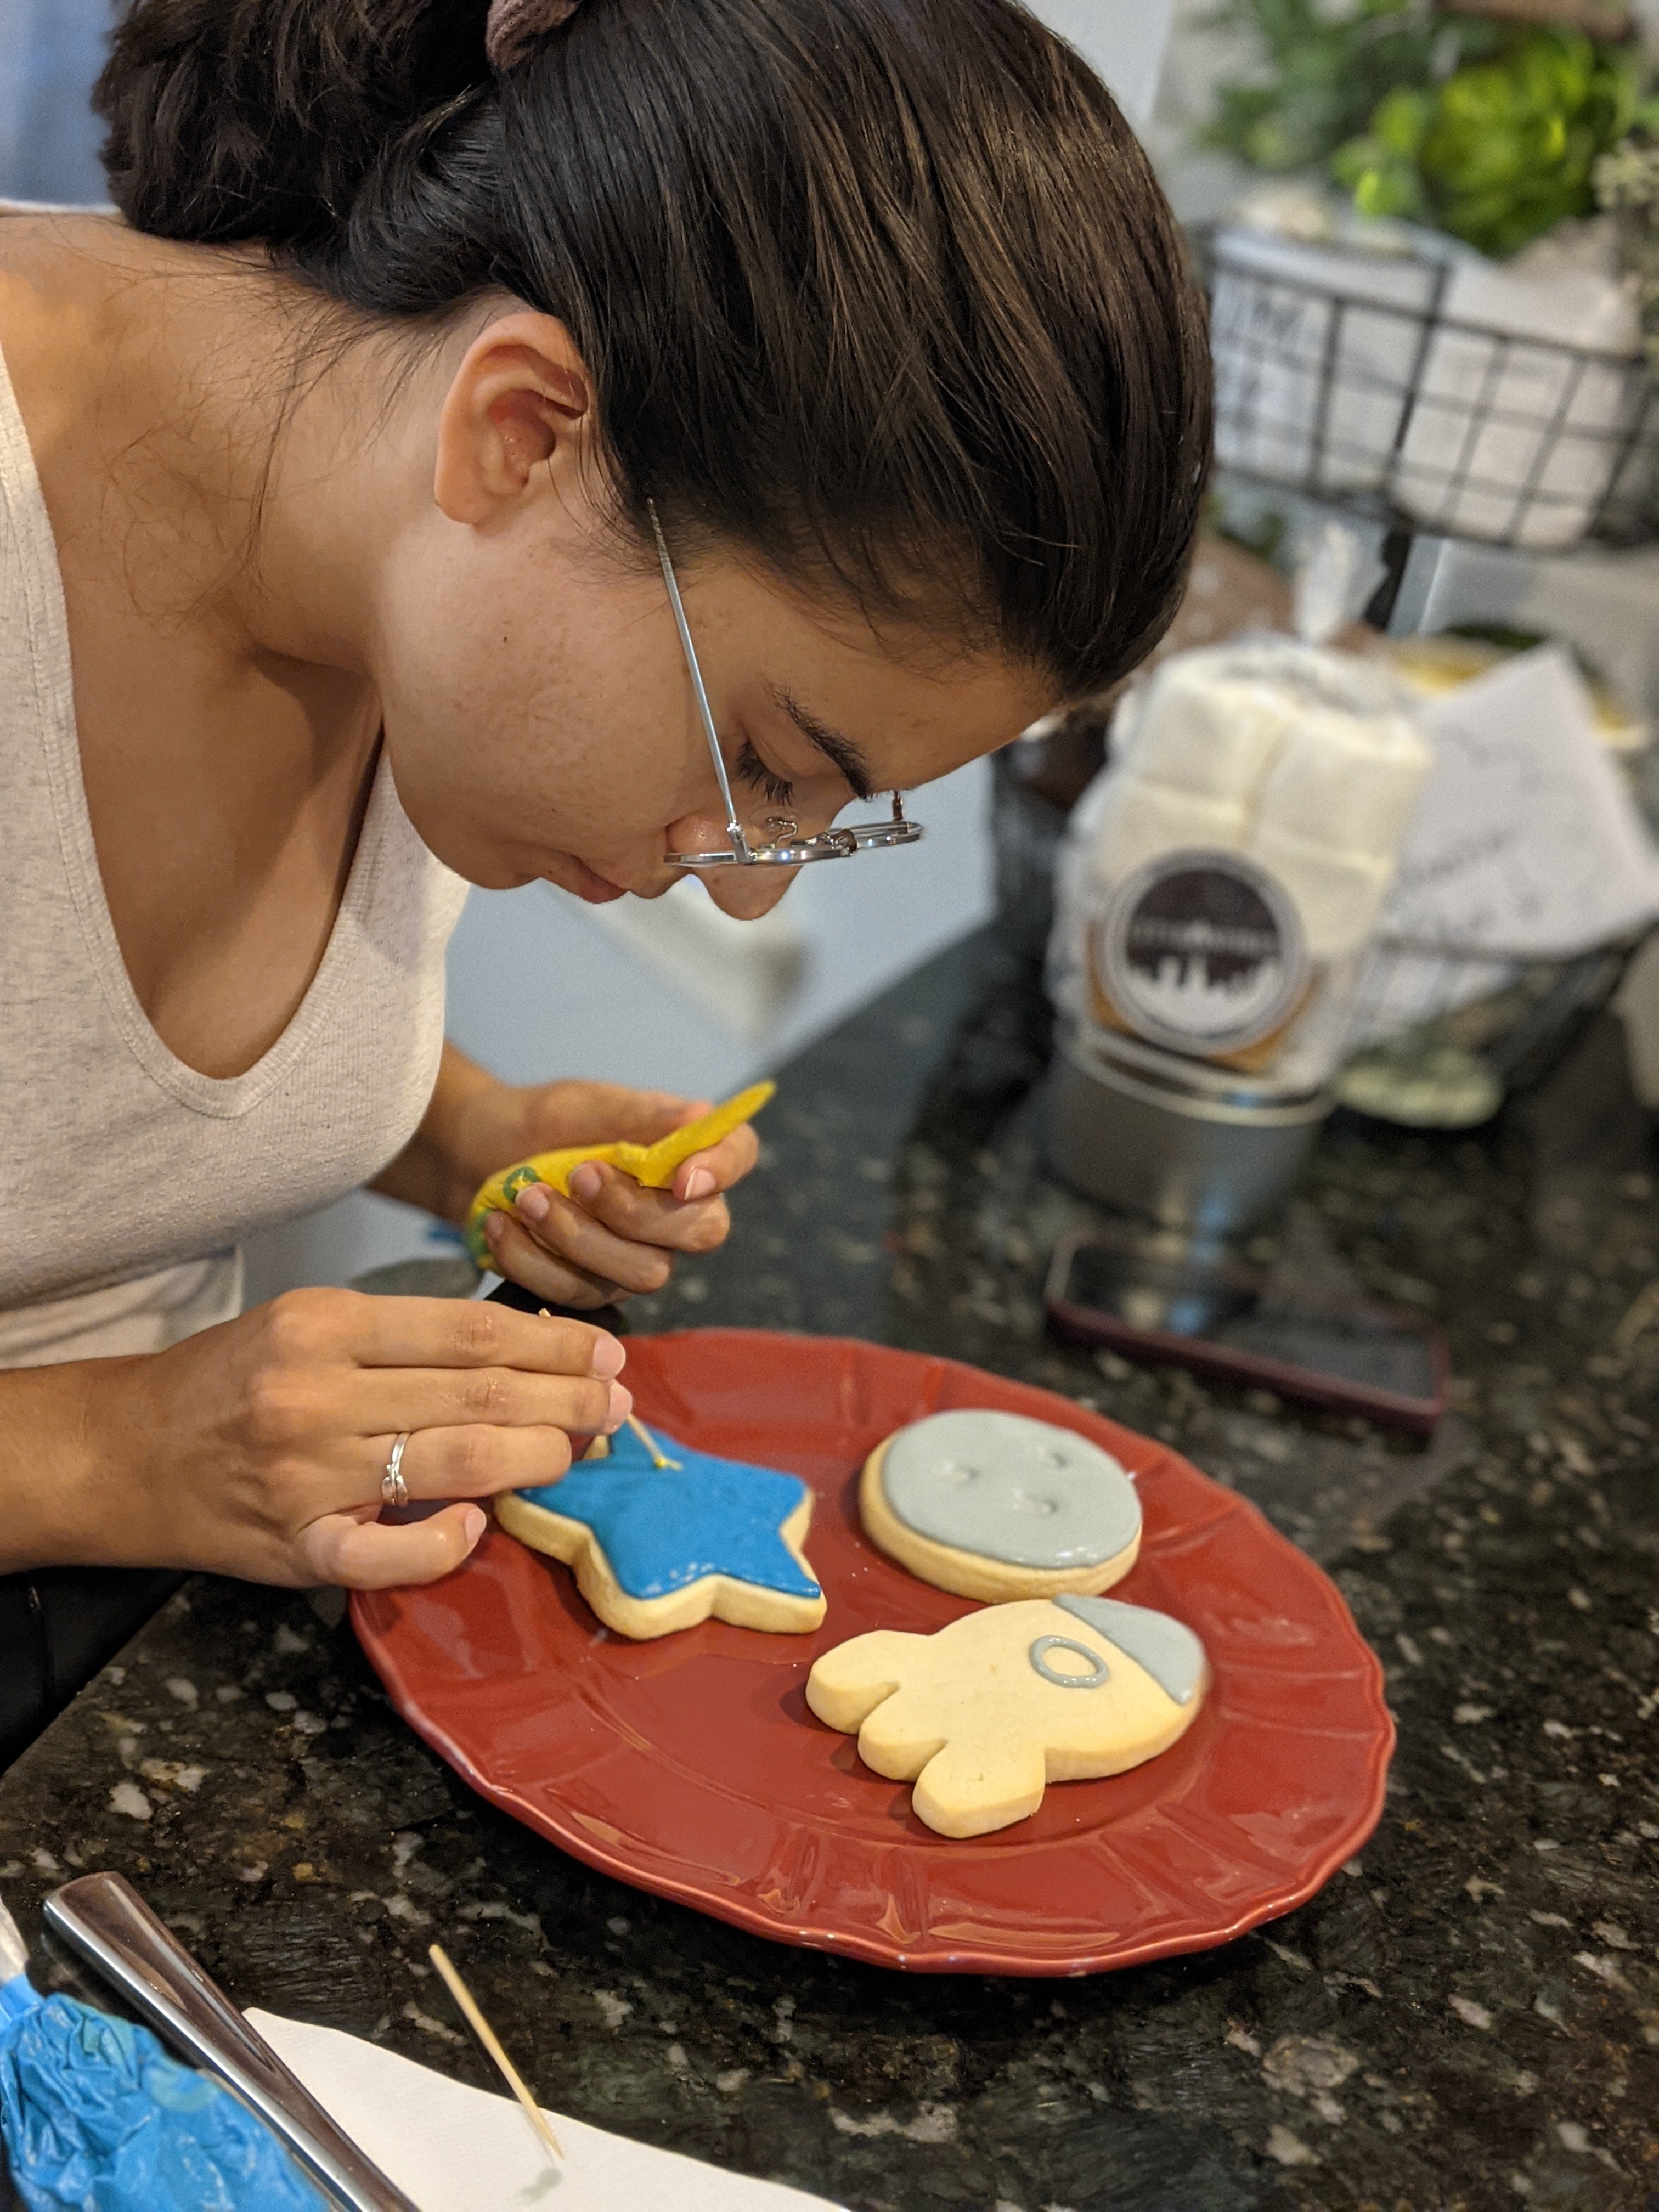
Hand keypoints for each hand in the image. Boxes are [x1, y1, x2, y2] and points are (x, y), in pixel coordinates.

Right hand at [93, 1289, 631, 1588]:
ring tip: (579, 1450)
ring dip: (535, 1459)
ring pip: (454, 1462)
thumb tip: (520, 1356)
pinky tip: (480, 1524)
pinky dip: (446, 1539)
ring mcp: (305, 1474)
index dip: (553, 1346)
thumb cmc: (233, 1383)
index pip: (471, 1332)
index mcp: (326, 1326)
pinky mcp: (294, 1545)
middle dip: (566, 1400)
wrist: (125, 1451)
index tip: (604, 1353)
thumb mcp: (309, 1327)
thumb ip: (402, 1341)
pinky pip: (389, 1553)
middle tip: (617, 1403)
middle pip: (478, 1395)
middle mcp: (316, 1393)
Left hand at [470, 1079, 760, 1309]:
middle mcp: (677, 1212)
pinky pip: (581, 1295)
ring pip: (642, 1273)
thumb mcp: (584, 1106)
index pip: (738, 1155)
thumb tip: (700, 1114)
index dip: (723, 1169)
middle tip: (579, 1175)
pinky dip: (535, 1261)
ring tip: (527, 1198)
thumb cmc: (543, 1123)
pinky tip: (503, 1226)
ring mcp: (640, 1258)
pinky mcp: (595, 1290)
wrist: (477, 1155)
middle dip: (636, 1211)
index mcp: (685, 1151)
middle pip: (699, 1230)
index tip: (682, 1177)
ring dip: (578, 1238)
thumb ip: (639, 1116)